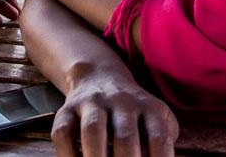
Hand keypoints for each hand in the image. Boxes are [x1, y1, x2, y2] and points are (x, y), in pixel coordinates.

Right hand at [51, 70, 178, 156]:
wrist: (99, 76)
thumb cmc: (133, 112)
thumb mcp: (156, 119)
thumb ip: (162, 143)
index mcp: (149, 107)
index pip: (159, 137)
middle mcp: (122, 101)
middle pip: (125, 136)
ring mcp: (92, 102)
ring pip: (93, 129)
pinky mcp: (67, 109)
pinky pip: (63, 132)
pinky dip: (68, 155)